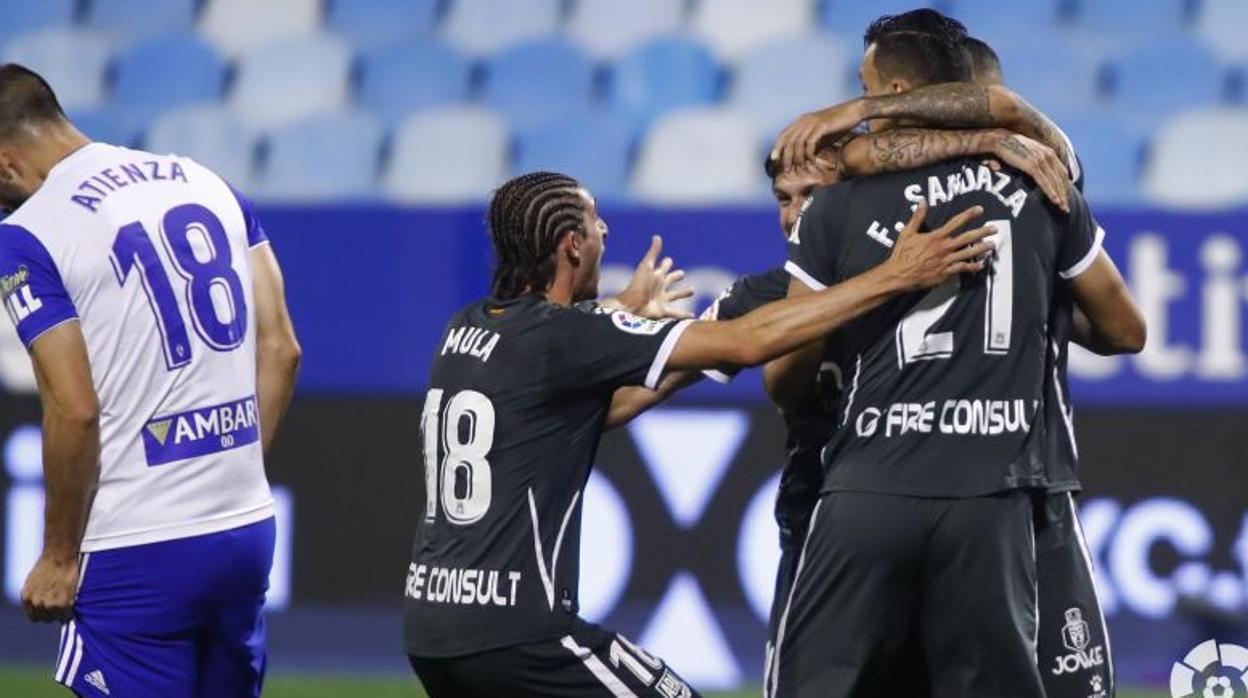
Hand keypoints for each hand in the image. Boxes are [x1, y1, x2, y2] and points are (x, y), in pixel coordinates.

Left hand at [21, 553, 78, 622]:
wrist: (59, 556)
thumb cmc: (49, 565)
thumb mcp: (33, 582)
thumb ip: (35, 595)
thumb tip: (40, 604)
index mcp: (27, 598)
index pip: (34, 617)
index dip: (43, 614)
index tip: (50, 611)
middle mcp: (36, 603)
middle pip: (45, 619)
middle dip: (52, 614)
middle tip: (61, 607)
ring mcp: (48, 605)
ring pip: (56, 618)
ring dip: (62, 613)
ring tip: (67, 604)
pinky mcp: (62, 603)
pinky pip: (66, 614)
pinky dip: (70, 611)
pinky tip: (72, 602)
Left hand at [614, 235, 693, 319]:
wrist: (631, 306)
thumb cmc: (638, 285)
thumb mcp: (647, 266)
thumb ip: (653, 252)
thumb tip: (657, 236)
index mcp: (655, 275)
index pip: (663, 267)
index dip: (666, 263)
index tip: (669, 260)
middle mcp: (658, 287)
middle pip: (669, 280)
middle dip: (675, 277)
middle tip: (682, 274)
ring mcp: (661, 299)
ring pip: (675, 295)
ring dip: (683, 293)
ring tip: (692, 290)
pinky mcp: (663, 311)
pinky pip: (677, 313)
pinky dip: (685, 314)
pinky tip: (694, 316)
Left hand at [771, 100, 864, 172]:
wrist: (853, 112)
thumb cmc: (838, 124)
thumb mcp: (821, 135)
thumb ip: (811, 144)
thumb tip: (803, 158)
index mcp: (801, 121)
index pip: (784, 135)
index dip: (777, 147)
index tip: (774, 159)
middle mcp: (804, 120)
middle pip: (788, 141)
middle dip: (785, 157)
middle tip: (786, 170)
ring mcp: (812, 122)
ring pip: (797, 143)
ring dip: (797, 158)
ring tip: (800, 169)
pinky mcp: (821, 126)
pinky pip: (810, 143)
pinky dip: (810, 154)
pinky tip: (812, 161)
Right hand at [880, 200, 997, 290]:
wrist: (899, 275)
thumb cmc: (902, 254)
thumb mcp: (907, 233)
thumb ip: (917, 217)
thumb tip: (922, 201)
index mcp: (936, 237)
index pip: (956, 222)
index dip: (969, 214)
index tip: (980, 209)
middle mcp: (944, 248)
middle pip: (968, 237)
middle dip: (982, 232)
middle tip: (994, 228)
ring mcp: (946, 261)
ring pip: (969, 253)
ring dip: (982, 248)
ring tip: (992, 244)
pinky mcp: (945, 273)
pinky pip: (962, 268)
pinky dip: (973, 266)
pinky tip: (980, 265)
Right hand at [990, 131, 1068, 211]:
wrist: (999, 140)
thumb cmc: (1010, 148)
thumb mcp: (1027, 153)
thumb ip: (1034, 161)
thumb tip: (1036, 174)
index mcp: (1048, 152)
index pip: (1062, 171)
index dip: (1065, 185)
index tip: (1065, 197)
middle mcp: (1048, 155)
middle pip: (1061, 178)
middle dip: (1065, 194)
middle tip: (1066, 207)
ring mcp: (1041, 160)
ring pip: (1055, 181)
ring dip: (1060, 196)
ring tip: (1062, 208)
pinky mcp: (1032, 165)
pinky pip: (1044, 182)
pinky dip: (1051, 192)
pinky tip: (1055, 201)